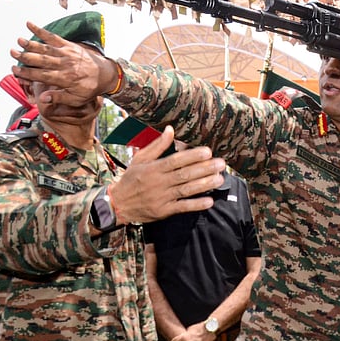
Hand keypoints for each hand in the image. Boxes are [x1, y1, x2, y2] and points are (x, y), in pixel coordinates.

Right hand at [11, 21, 118, 107]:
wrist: (106, 74)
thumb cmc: (89, 88)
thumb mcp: (76, 99)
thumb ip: (58, 98)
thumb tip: (42, 98)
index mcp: (64, 79)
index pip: (41, 75)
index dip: (26, 73)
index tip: (14, 70)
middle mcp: (64, 65)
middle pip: (41, 60)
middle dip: (25, 57)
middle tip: (12, 53)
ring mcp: (66, 53)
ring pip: (45, 48)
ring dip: (31, 44)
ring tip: (19, 40)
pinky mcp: (69, 45)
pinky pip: (53, 36)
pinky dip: (41, 30)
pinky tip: (29, 24)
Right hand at [107, 126, 225, 223]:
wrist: (118, 204)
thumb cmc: (131, 179)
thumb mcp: (140, 159)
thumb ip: (157, 146)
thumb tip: (171, 129)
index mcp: (153, 168)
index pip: (175, 161)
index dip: (192, 156)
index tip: (208, 152)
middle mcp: (158, 183)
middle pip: (184, 175)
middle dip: (204, 169)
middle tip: (221, 164)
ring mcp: (162, 198)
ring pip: (186, 190)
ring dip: (204, 185)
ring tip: (220, 179)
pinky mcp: (164, 211)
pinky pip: (182, 207)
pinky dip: (196, 205)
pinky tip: (209, 201)